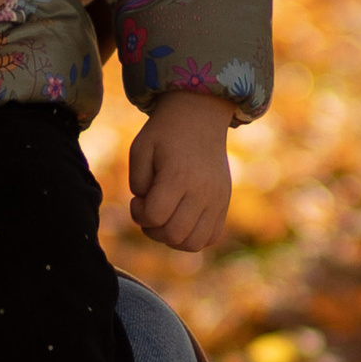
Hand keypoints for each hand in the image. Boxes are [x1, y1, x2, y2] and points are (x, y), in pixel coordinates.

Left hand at [129, 91, 237, 251]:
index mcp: (178, 175)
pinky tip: (181, 220)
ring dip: (171, 238)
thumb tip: (148, 211)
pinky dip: (192, 238)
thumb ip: (137, 182)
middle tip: (149, 209)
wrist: (201, 118)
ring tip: (164, 218)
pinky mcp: (224, 203)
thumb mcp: (140, 148)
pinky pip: (210, 237)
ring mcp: (217, 199)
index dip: (138, 213)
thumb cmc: (165, 134)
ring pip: (193, 243)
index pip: (154, 216)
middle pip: (173, 234)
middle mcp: (202, 191)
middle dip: (152, 229)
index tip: (137, 199)